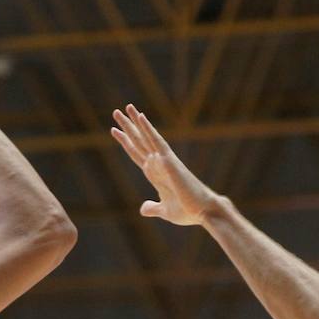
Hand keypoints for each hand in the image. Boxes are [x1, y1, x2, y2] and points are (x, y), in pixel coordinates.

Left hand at [111, 104, 226, 226]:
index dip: (126, 142)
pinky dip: (148, 128)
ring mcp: (163, 160)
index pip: (137, 154)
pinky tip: (140, 116)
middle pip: (138, 141)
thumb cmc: (188, 212)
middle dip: (127, 127)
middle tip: (116, 112)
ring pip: (145, 137)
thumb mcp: (165, 210)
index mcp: (155, 175)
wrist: (203, 211)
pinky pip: (156, 140)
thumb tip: (143, 209)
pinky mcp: (169, 160)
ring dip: (135, 122)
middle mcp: (158, 164)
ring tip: (125, 107)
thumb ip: (153, 207)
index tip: (115, 130)